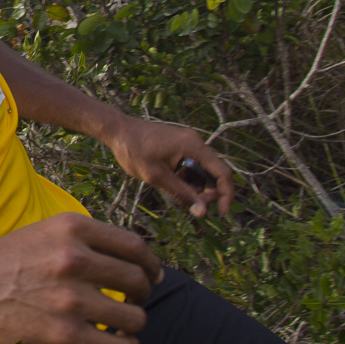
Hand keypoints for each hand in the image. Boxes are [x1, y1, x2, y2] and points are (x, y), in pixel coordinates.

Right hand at [0, 213, 162, 343]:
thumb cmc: (7, 261)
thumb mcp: (47, 232)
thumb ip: (88, 242)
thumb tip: (140, 265)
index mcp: (73, 228)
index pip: (135, 247)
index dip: (150, 265)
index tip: (151, 276)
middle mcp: (75, 259)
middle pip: (138, 281)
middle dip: (144, 294)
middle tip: (135, 302)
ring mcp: (71, 299)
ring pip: (134, 317)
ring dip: (134, 324)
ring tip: (122, 326)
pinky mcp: (65, 335)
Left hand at [102, 116, 235, 216]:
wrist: (118, 130)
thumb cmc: (134, 151)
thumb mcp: (157, 177)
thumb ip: (181, 194)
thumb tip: (202, 213)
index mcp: (193, 146)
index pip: (222, 173)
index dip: (226, 194)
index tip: (221, 213)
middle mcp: (195, 142)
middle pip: (215, 173)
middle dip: (208, 193)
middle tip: (192, 207)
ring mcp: (188, 143)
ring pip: (203, 172)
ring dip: (196, 187)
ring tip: (176, 193)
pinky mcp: (181, 147)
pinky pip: (192, 166)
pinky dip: (187, 179)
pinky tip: (172, 183)